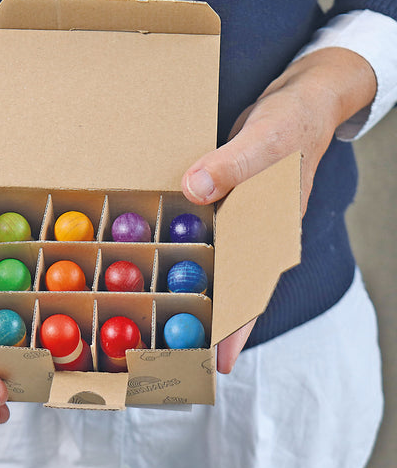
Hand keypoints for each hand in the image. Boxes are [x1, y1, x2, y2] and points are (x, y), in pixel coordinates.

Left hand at [181, 47, 376, 372]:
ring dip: (198, 295)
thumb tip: (196, 189)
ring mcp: (240, 224)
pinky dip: (192, 257)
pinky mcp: (225, 207)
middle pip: (233, 290)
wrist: (299, 102)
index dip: (238, 328)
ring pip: (217, 269)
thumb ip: (234, 164)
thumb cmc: (292, 123)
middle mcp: (256, 235)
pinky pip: (206, 239)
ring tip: (169, 326)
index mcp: (272, 231)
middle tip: (178, 359)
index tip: (219, 365)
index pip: (254, 291)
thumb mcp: (268, 137)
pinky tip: (172, 269)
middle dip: (211, 325)